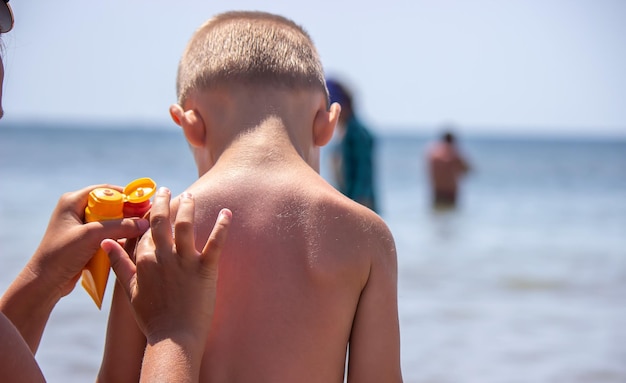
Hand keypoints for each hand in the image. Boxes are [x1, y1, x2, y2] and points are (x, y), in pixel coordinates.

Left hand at [28, 184, 149, 299]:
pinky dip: (118, 236)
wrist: (45, 283)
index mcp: (72, 202)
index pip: (105, 191)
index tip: (145, 201)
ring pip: (110, 221)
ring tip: (143, 229)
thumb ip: (119, 226)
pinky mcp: (84, 242)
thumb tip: (145, 223)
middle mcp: (76, 211)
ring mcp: (81, 227)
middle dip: (128, 211)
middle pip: (110, 205)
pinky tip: (132, 241)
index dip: (126, 195)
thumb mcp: (92, 236)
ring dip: (124, 225)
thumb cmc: (61, 255)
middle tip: (147, 216)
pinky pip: (107, 234)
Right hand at [102, 187, 230, 346]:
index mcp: (144, 259)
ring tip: (191, 195)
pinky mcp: (205, 269)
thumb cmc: (151, 316)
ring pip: (186, 225)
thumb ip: (119, 263)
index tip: (154, 203)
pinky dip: (223, 226)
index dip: (150, 215)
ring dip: (189, 207)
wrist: (173, 338)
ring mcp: (184, 262)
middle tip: (168, 189)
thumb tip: (106, 242)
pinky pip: (215, 242)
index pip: (146, 229)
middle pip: (162, 219)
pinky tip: (227, 212)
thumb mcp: (129, 289)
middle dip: (164, 200)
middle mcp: (163, 256)